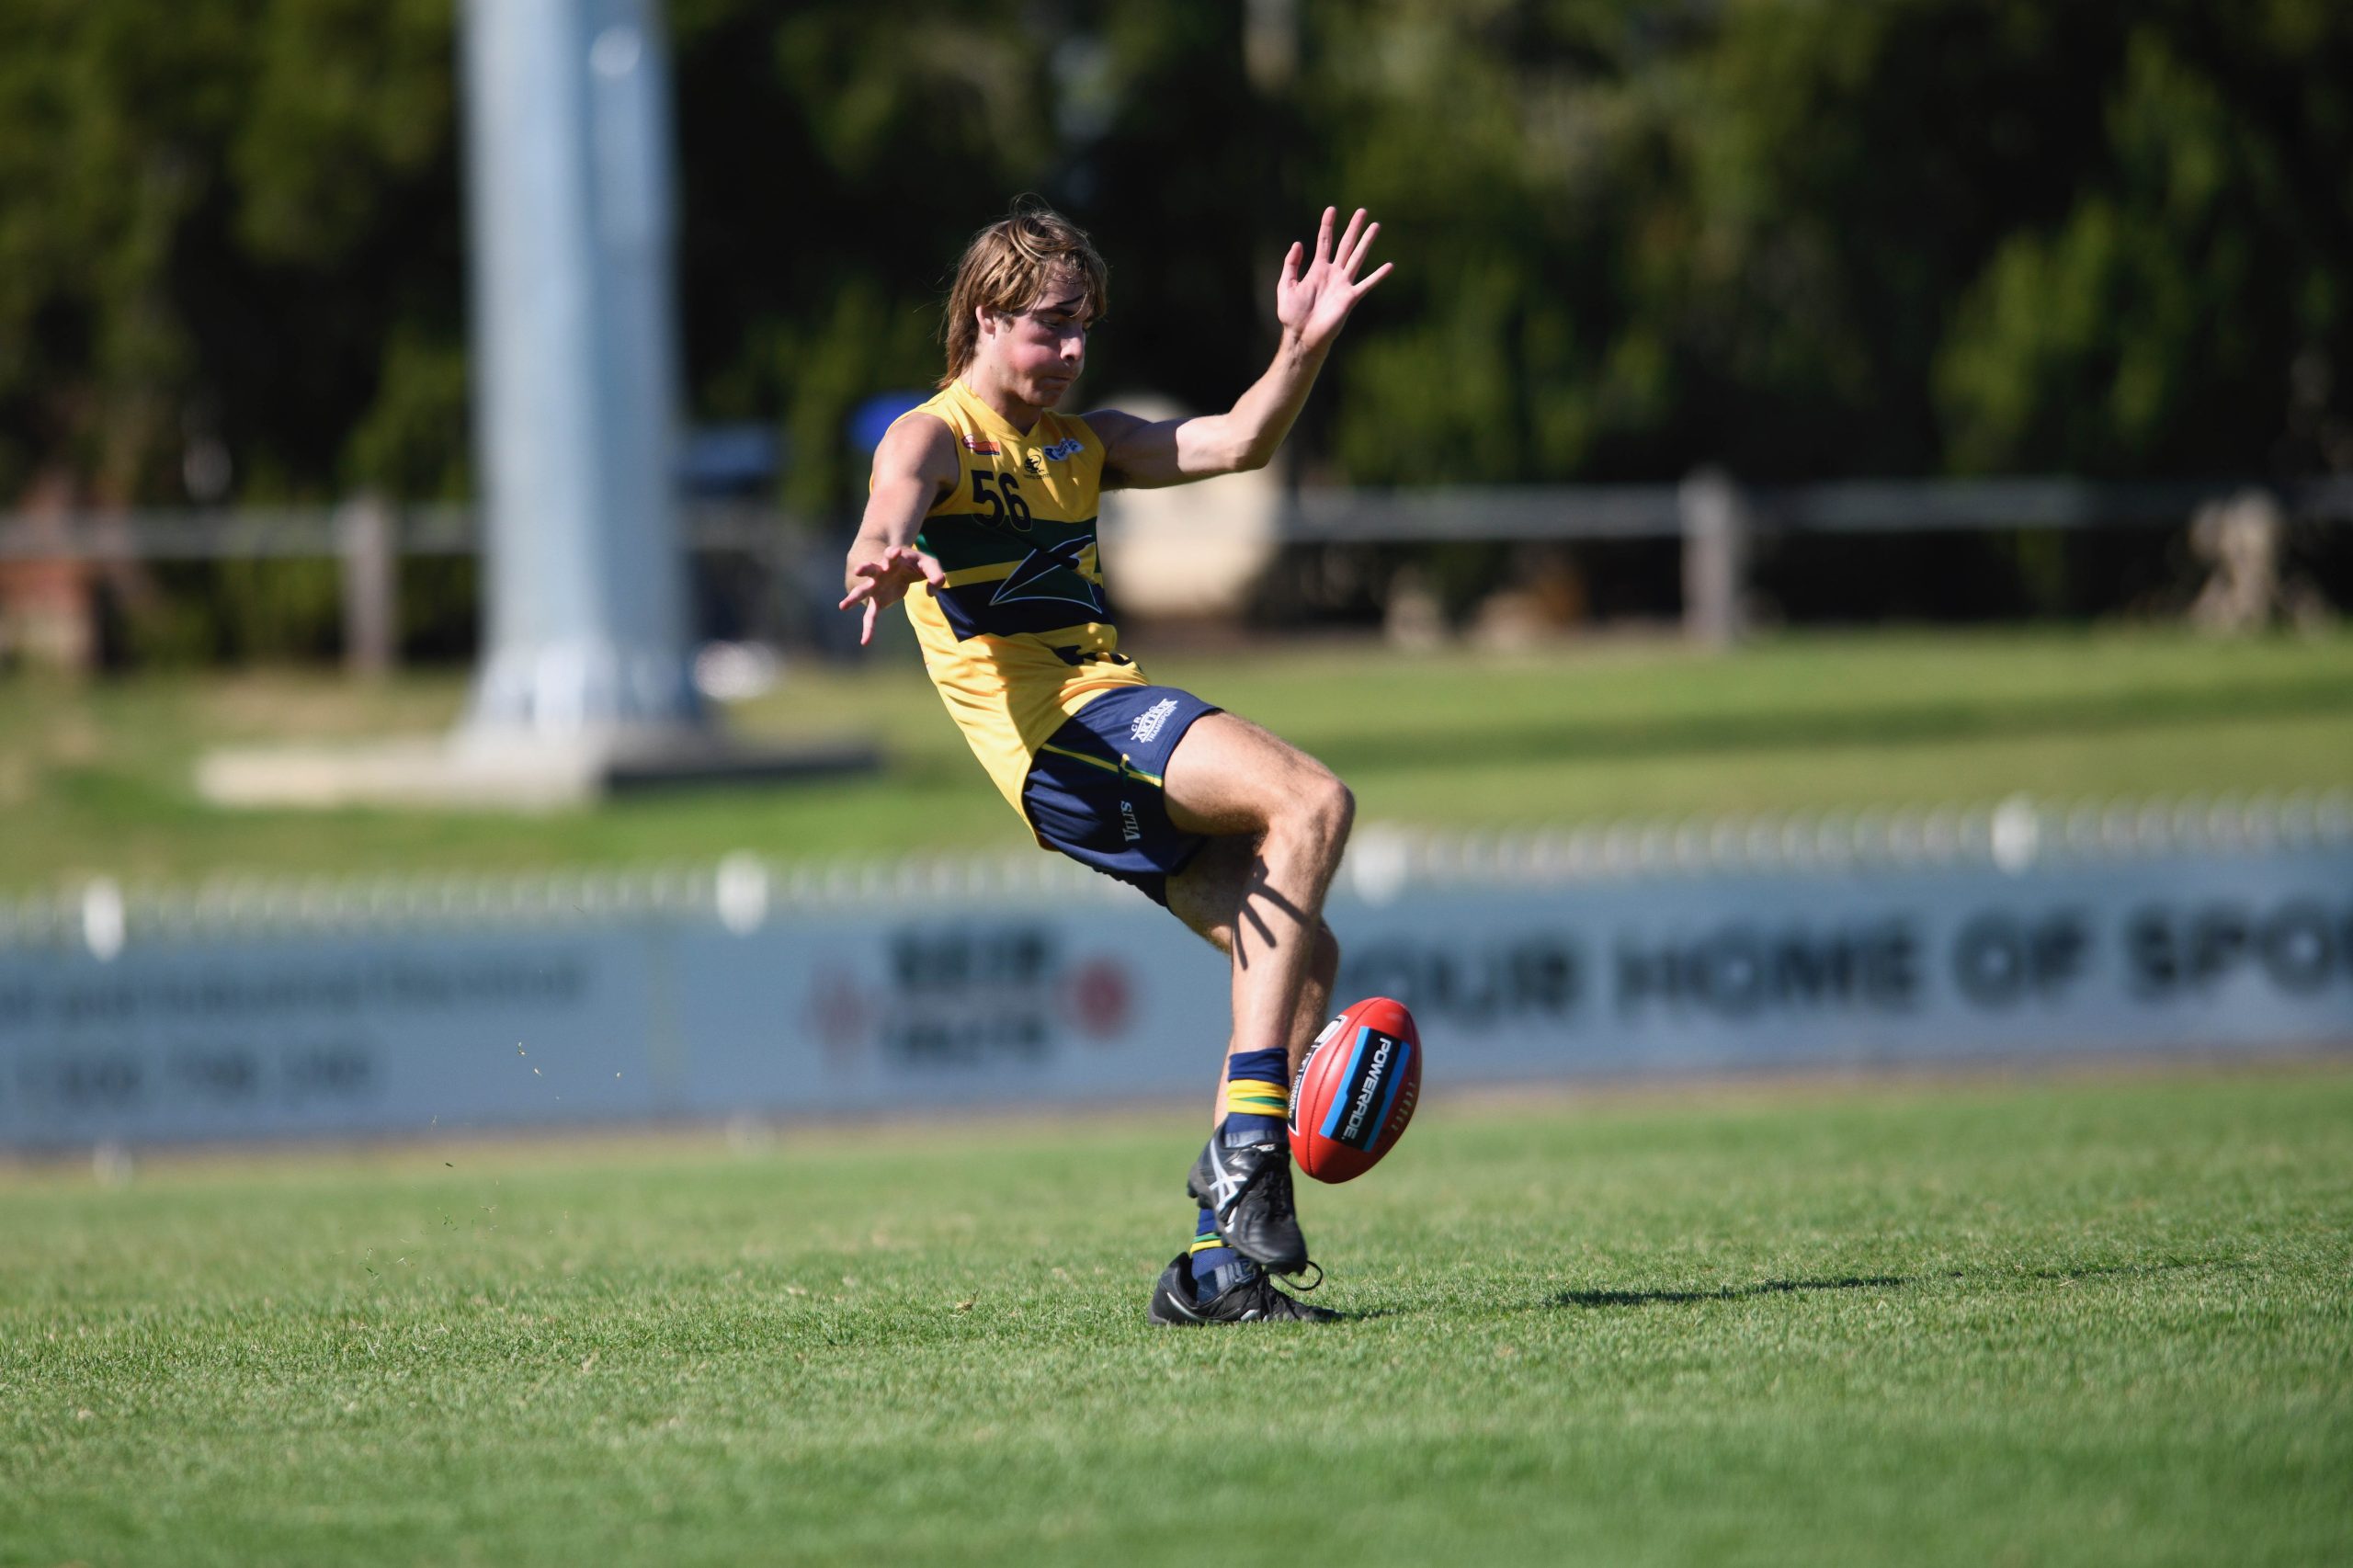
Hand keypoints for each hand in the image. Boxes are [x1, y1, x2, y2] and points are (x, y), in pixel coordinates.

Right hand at [838, 545, 945, 645]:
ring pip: (863, 591)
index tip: (894, 552)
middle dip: (865, 568)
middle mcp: (881, 572)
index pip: (892, 554)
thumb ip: (936, 575)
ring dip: (854, 597)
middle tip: (858, 569)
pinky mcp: (878, 600)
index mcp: (894, 559)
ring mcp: (876, 586)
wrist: (903, 566)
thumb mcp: (929, 565)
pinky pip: (871, 615)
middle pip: (870, 569)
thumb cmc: (915, 564)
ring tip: (842, 606)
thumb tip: (932, 592)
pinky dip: (869, 628)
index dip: (892, 554)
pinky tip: (865, 641)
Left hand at [1275, 206, 1392, 353]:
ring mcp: (1343, 284)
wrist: (1302, 336)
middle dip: (1353, 228)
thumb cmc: (1292, 315)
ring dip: (1366, 242)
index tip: (1331, 209)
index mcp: (1317, 270)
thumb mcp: (1286, 286)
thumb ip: (1291, 265)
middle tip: (1362, 211)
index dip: (1327, 225)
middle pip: (1345, 245)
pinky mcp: (1350, 298)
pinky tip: (1389, 266)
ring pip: (1357, 258)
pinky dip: (1378, 276)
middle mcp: (1333, 274)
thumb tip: (1298, 243)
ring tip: (1376, 226)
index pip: (1324, 242)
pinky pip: (1366, 284)